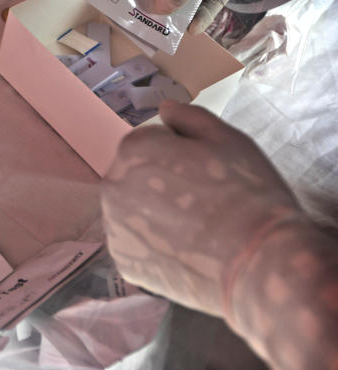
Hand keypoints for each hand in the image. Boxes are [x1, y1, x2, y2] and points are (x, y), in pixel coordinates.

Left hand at [100, 101, 300, 316]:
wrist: (257, 261)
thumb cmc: (245, 193)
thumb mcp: (227, 139)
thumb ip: (189, 117)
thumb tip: (165, 108)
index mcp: (133, 148)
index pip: (154, 142)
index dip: (185, 155)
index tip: (209, 173)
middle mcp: (112, 183)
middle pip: (138, 176)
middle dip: (164, 182)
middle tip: (204, 202)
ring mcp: (114, 225)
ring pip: (134, 210)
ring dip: (155, 214)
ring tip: (195, 229)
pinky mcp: (123, 260)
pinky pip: (137, 244)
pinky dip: (154, 246)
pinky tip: (184, 251)